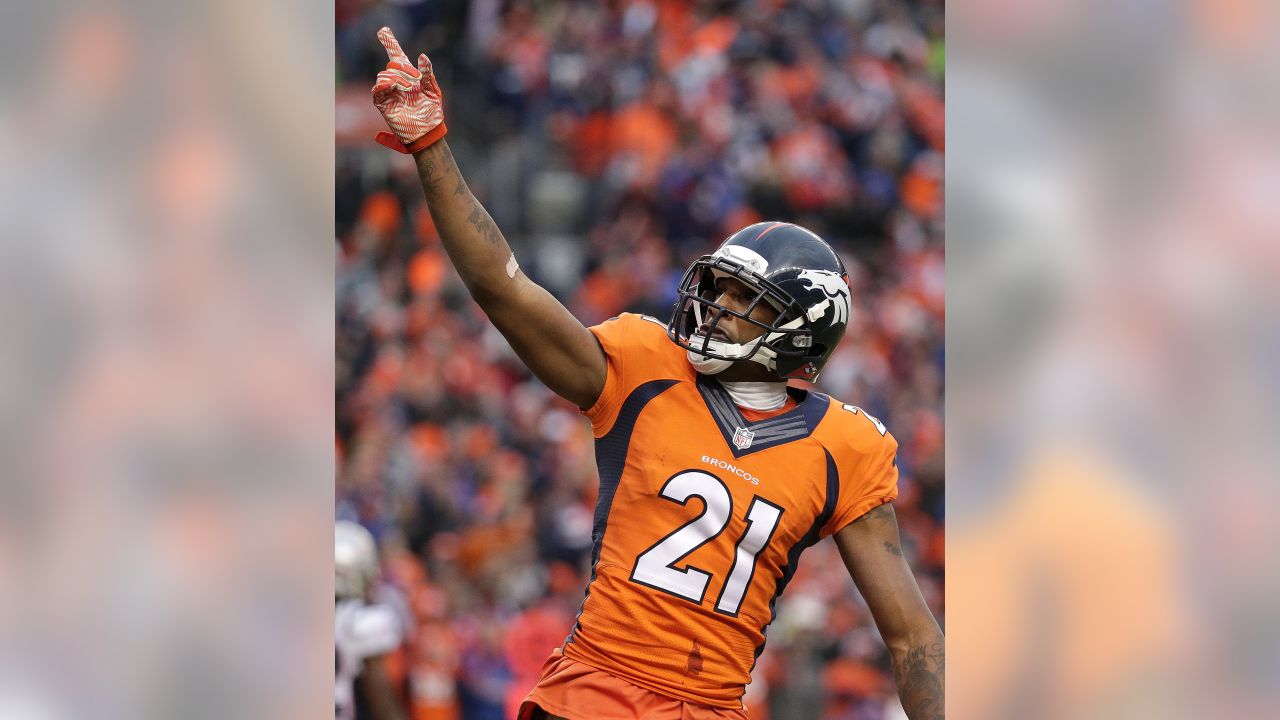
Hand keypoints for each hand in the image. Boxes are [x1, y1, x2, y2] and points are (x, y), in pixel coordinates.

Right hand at [371, 27, 446, 153]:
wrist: (427, 133)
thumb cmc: (432, 113)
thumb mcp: (433, 91)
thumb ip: (428, 73)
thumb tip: (422, 55)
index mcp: (410, 78)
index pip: (397, 57)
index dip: (390, 43)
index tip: (383, 30)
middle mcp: (397, 83)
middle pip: (392, 65)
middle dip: (403, 69)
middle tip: (415, 81)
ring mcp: (389, 93)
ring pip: (384, 75)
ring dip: (396, 79)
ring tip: (409, 89)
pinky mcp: (383, 104)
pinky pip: (377, 91)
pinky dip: (383, 86)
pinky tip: (392, 87)